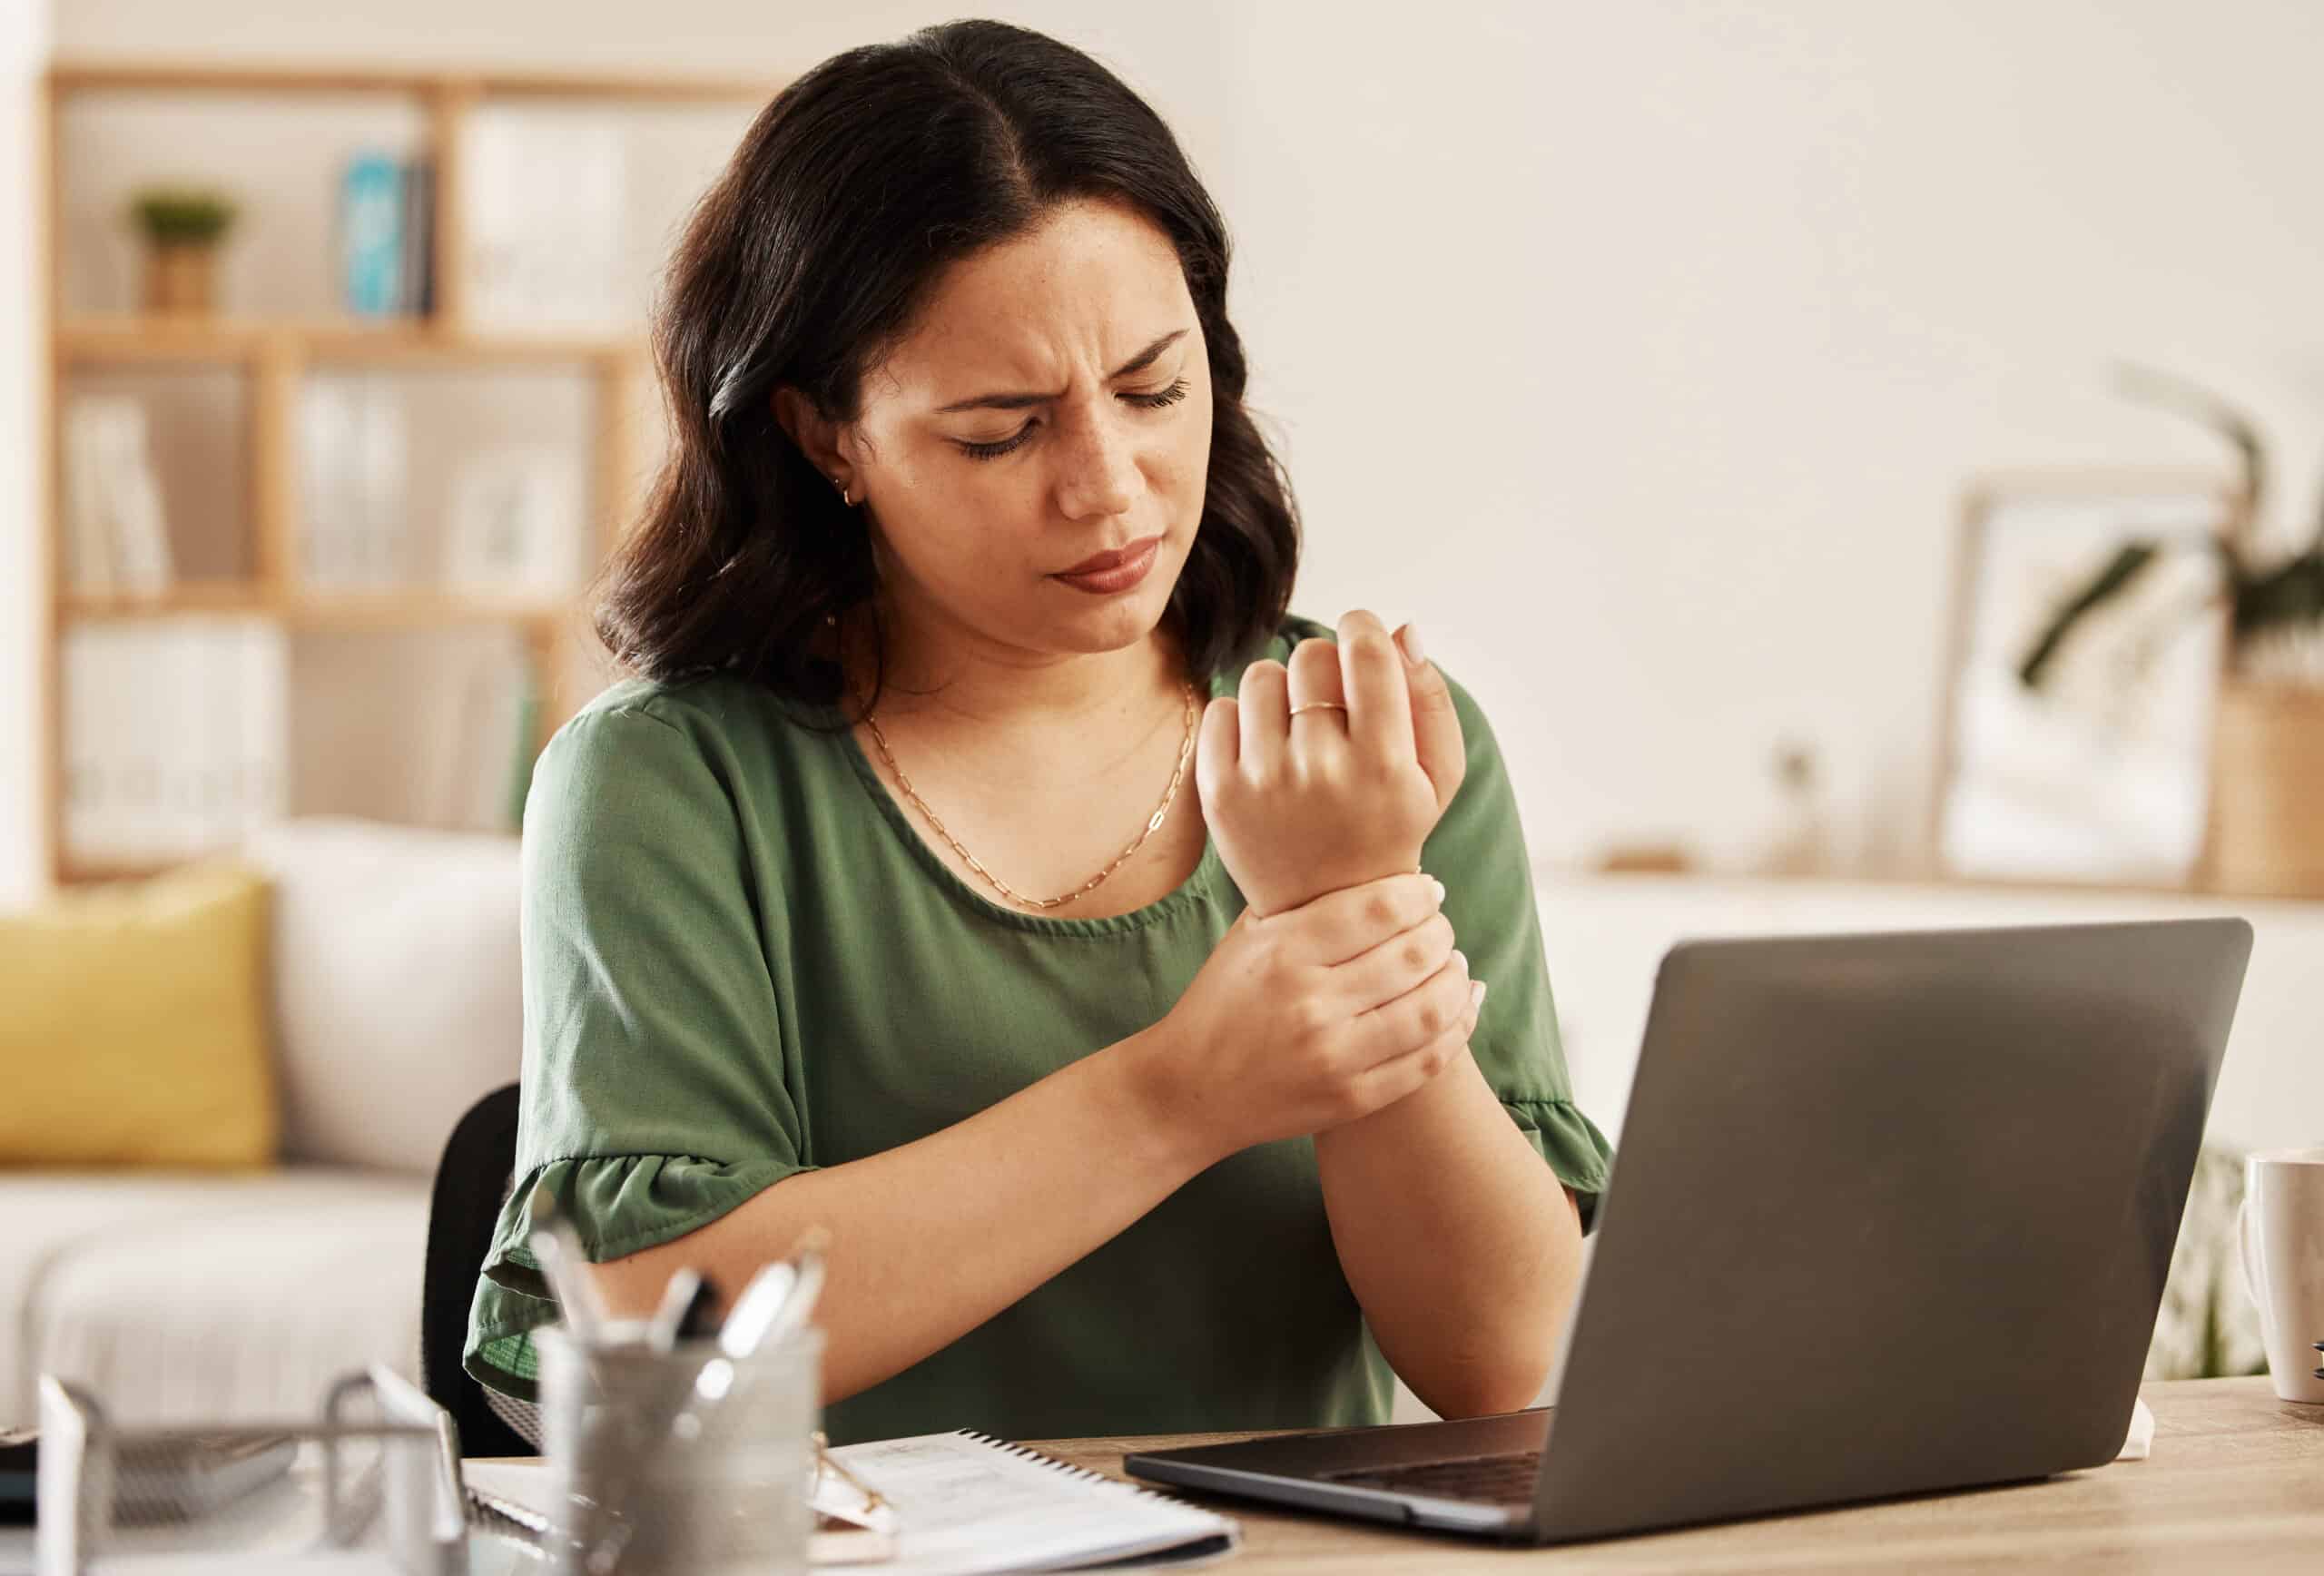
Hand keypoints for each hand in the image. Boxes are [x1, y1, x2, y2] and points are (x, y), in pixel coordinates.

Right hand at [1128, 872, 1481, 1168]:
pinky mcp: (1351, 1099)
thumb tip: (1378, 871)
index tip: (1429, 890)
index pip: (1381, 908)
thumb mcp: (1248, 937)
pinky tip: (1466, 1001)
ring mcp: (1334, 1056)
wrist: (1191, 1089)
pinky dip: (1459, 1026)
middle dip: (1442, 932)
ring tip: (1456, 962)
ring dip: (1456, 977)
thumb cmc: (1222, 1002)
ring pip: (1431, 1008)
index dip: (1419, 894)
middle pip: (1415, 954)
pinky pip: (1427, 1061)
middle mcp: (1311, 1002)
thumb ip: (1306, 904)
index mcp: (1285, 951)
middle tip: (1442, 926)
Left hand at [1197, 610, 1466, 915]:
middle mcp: (1323, 771)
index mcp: (1384, 764)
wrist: (1326, 907)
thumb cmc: (1389, 826)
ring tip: (1297, 730)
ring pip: (1262, 676)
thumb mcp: (1436, 775)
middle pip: (1311, 657)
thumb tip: (1398, 630)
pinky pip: (1221, 709)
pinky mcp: (1219, 792)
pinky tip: (1265, 752)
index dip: (1361, 627)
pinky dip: (1242, 720)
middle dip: (1324, 667)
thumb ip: (1429, 697)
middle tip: (1331, 704)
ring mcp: (1264, 782)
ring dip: (1281, 692)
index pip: (1366, 654)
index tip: (1359, 635)